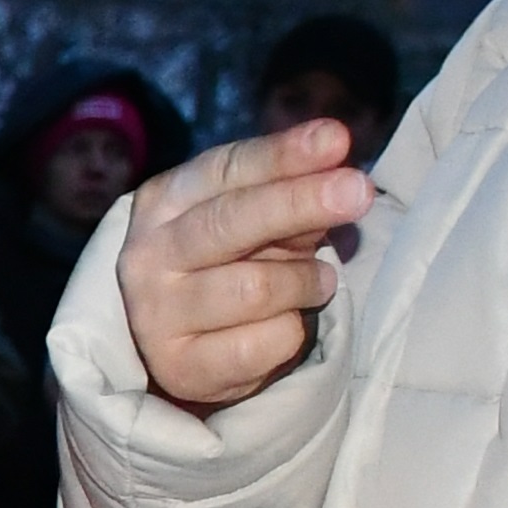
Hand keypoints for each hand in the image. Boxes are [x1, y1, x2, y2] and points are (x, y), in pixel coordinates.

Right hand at [120, 120, 372, 412]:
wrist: (180, 344)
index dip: (282, 155)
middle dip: (299, 203)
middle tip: (358, 192)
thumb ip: (290, 190)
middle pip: (232, 222)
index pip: (227, 169)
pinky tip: (284, 324)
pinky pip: (265, 342)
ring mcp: (158, 315)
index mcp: (164, 201)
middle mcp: (149, 255)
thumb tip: (337, 160)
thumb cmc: (228, 261)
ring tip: (317, 282)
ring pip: (256, 288)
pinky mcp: (182, 368)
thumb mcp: (255, 218)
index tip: (335, 140)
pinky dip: (291, 331)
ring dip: (305, 282)